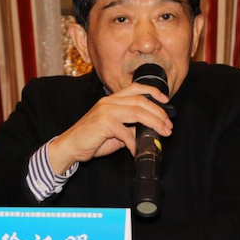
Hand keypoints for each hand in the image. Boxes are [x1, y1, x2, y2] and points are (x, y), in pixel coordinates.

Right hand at [48, 83, 172, 174]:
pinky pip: (126, 132)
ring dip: (154, 123)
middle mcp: (109, 101)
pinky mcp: (104, 123)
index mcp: (111, 100)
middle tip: (168, 126)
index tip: (166, 99)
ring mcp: (106, 111)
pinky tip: (137, 151)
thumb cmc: (92, 139)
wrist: (70, 147)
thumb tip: (149, 132)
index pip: (135, 88)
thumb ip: (130, 128)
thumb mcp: (115, 132)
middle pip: (140, 101)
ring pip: (137, 112)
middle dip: (158, 113)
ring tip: (163, 133)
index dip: (153, 91)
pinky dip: (135, 143)